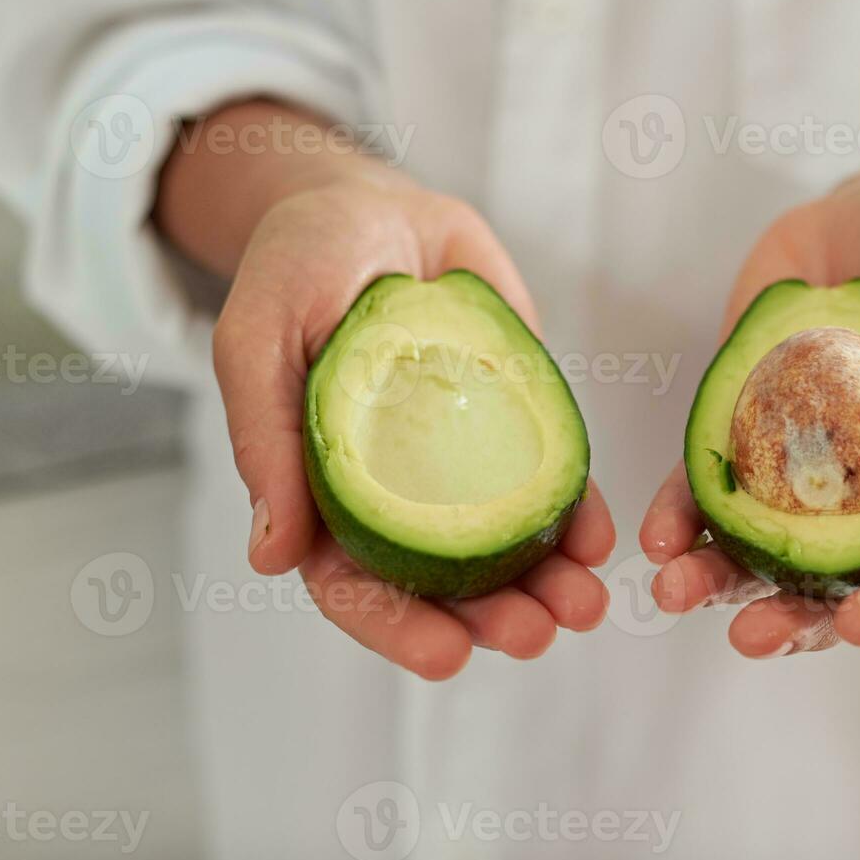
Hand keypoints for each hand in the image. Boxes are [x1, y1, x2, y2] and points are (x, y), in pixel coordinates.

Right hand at [212, 165, 614, 679]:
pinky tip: (599, 539)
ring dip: (546, 586)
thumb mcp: (259, 341)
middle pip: (443, 583)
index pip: (357, 586)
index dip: (398, 628)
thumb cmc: (296, 268)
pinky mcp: (517, 422)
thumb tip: (271, 557)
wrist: (371, 204)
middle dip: (492, 620)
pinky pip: (550, 483)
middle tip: (538, 635)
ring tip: (584, 607)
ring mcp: (463, 461)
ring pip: (506, 546)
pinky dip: (577, 518)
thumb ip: (268, 441)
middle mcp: (400, 493)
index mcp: (327, 494)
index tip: (449, 656)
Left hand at [639, 169, 859, 656]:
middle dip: (795, 620)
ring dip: (721, 581)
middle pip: (840, 582)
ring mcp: (805, 465)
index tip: (859, 623)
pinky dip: (682, 512)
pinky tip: (657, 533)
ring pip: (765, 548)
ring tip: (676, 593)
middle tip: (751, 637)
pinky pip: (710, 483)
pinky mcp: (746, 425)